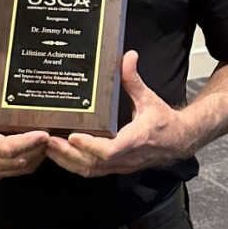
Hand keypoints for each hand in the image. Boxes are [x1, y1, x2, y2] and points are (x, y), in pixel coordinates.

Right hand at [0, 93, 48, 179]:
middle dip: (37, 149)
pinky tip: (38, 149)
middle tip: (53, 136)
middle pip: (17, 161)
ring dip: (37, 156)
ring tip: (49, 142)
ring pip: (19, 168)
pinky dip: (31, 161)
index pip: (6, 148)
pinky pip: (16, 171)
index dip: (27, 142)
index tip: (43, 134)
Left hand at [45, 52, 189, 177]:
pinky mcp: (116, 168)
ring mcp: (121, 165)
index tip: (73, 136)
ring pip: (90, 171)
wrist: (179, 141)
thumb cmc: (164, 122)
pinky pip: (93, 171)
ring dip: (67, 161)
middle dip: (68, 154)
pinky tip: (61, 155)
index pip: (110, 150)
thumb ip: (134, 79)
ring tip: (48, 147)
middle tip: (49, 140)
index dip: (90, 145)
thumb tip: (128, 57)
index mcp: (136, 139)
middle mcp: (127, 157)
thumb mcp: (149, 98)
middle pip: (93, 163)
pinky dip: (75, 164)